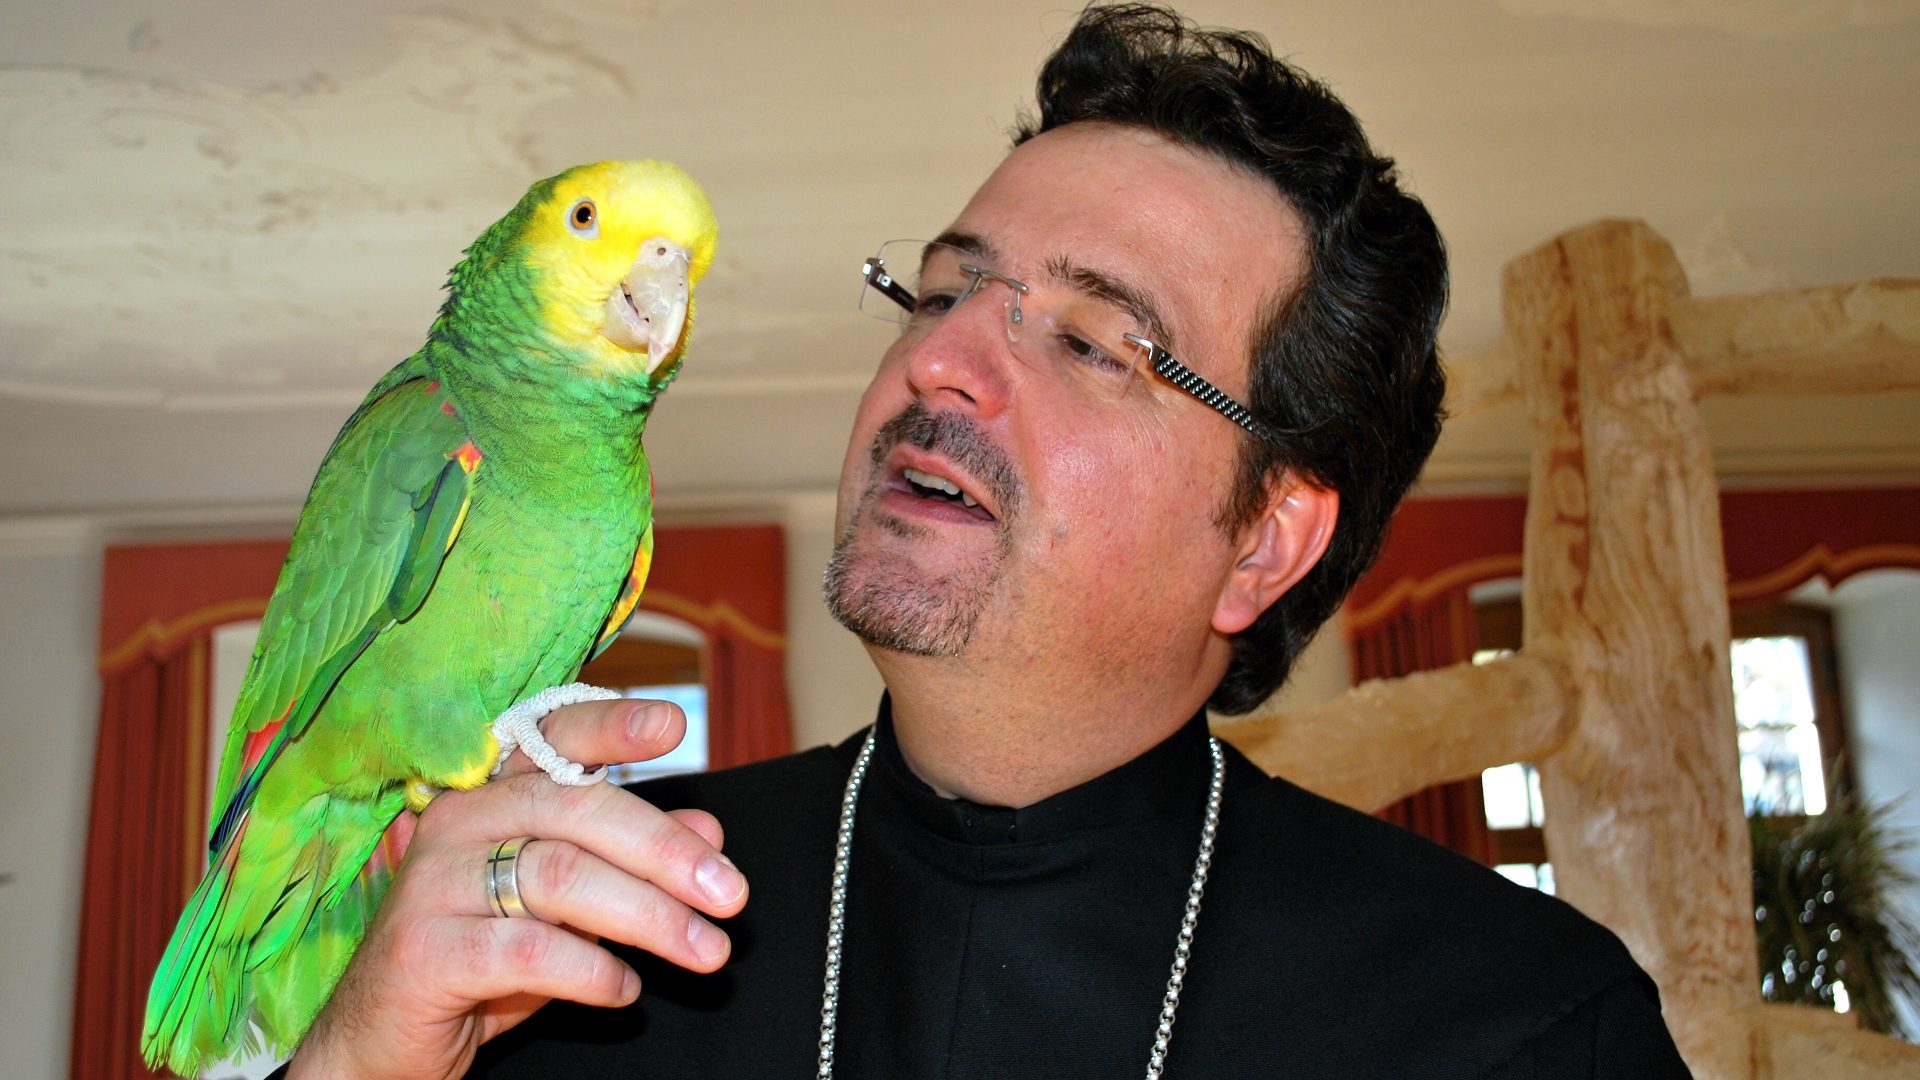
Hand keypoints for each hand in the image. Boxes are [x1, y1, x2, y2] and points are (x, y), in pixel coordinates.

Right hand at [286, 698, 747, 1079]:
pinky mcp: (423, 951)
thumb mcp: (569, 908)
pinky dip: (592, 969)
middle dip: (668, 853)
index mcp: (491, 796)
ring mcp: (433, 885)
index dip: (611, 726)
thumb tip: (709, 829)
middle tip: (732, 895)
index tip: (676, 724)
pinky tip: (626, 989)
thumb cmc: (484, 961)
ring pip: (561, 877)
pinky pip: (528, 949)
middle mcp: (457, 822)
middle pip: (577, 811)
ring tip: (705, 951)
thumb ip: (631, 861)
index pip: (552, 738)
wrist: (384, 1043)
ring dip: (650, 917)